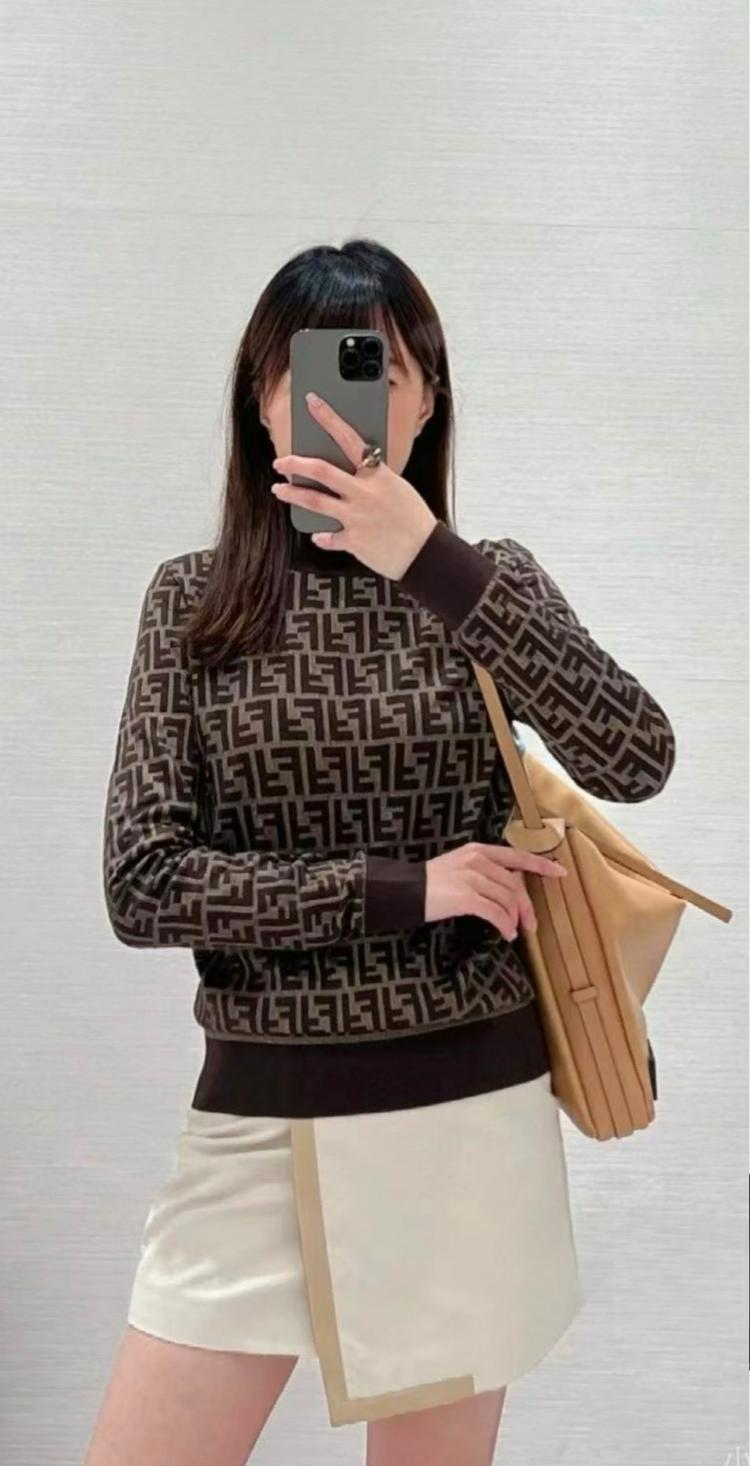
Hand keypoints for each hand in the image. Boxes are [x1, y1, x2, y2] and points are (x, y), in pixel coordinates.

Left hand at [270, 391, 436, 578]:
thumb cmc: (415, 519)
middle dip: (296, 464)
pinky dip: (321, 537)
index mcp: (378, 475)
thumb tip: (351, 473)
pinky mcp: (353, 541)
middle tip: (280, 462)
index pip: (349, 439)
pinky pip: (328, 538)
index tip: (312, 402)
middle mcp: (364, 493)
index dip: (328, 418)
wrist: (425, 552)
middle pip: (321, 471)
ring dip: (292, 494)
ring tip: (279, 490)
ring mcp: (356, 517)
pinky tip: (318, 535)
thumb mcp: (397, 488)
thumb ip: (373, 479)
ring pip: (315, 501)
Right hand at [425, 842, 567, 939]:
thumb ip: (483, 871)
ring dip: (515, 919)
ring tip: (513, 931)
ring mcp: (472, 877)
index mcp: (478, 850)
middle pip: (515, 884)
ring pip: (508, 900)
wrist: (404, 890)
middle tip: (532, 925)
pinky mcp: (466, 897)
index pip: (517, 856)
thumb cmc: (431, 884)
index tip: (560, 873)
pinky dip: (505, 925)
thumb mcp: (459, 867)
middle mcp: (477, 860)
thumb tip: (509, 889)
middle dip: (527, 906)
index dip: (540, 865)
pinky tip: (505, 934)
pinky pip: (496, 913)